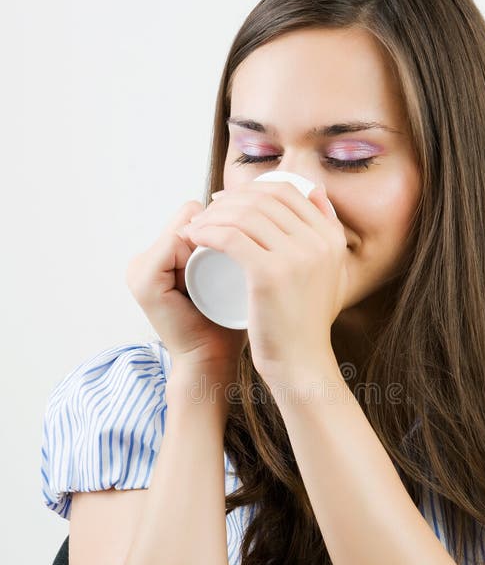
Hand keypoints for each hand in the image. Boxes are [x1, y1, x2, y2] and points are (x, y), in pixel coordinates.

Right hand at [125, 200, 248, 374]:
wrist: (213, 361)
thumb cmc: (227, 324)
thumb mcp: (230, 276)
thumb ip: (236, 248)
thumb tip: (265, 203)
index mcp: (159, 256)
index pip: (195, 215)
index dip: (226, 227)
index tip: (243, 256)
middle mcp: (144, 259)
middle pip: (190, 218)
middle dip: (219, 233)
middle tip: (232, 271)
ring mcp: (139, 268)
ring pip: (185, 228)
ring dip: (210, 246)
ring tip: (218, 280)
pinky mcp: (143, 279)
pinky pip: (173, 243)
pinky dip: (194, 251)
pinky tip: (206, 275)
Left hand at [183, 180, 347, 385]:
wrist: (301, 363)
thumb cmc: (306, 322)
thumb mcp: (331, 271)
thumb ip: (329, 233)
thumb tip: (315, 189)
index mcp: (332, 238)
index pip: (287, 192)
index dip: (252, 190)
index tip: (228, 203)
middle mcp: (320, 242)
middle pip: (264, 200)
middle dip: (229, 200)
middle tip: (207, 214)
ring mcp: (297, 257)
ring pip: (245, 215)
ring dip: (213, 215)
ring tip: (196, 228)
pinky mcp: (271, 274)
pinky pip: (231, 238)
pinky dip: (207, 232)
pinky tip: (193, 236)